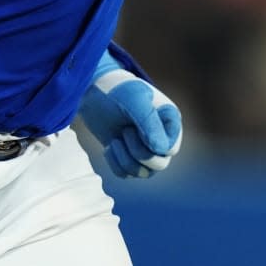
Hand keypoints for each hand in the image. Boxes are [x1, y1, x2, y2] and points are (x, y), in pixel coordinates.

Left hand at [79, 57, 182, 178]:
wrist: (94, 92)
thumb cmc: (118, 91)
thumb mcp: (135, 101)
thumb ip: (149, 123)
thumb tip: (160, 150)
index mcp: (170, 121)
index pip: (171, 149)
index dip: (152, 146)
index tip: (133, 128)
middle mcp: (162, 136)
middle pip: (159, 164)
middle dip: (137, 153)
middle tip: (124, 131)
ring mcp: (146, 148)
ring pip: (143, 173)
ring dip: (125, 159)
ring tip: (115, 139)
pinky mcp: (129, 156)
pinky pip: (127, 174)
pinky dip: (115, 164)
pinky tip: (109, 147)